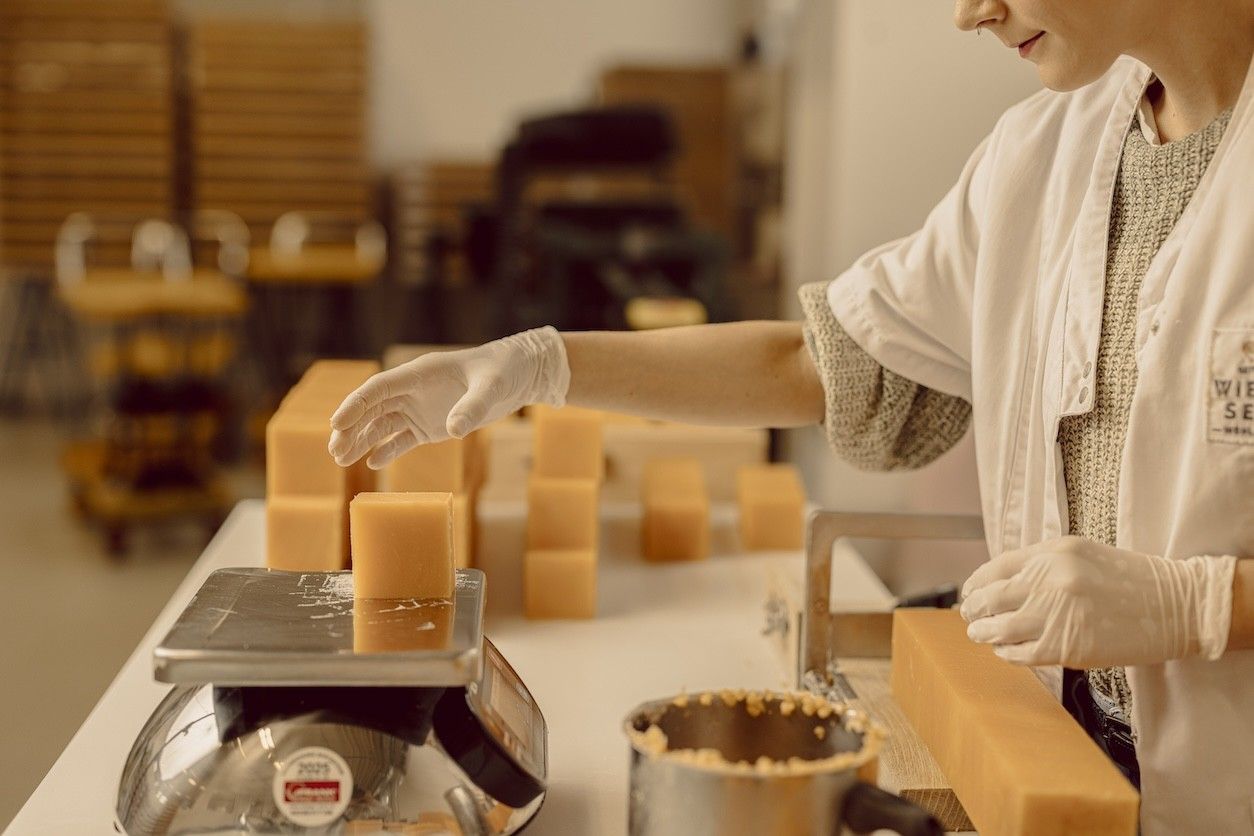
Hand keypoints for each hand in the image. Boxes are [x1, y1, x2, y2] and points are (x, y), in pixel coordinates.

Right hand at [327, 327, 569, 468]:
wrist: (519, 374)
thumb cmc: (504, 370)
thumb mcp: (492, 386)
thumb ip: (473, 406)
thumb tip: (454, 430)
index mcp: (420, 373)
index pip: (378, 389)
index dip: (355, 405)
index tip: (336, 423)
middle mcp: (413, 390)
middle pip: (372, 409)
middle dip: (351, 428)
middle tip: (334, 451)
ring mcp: (420, 409)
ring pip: (381, 425)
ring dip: (361, 441)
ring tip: (341, 460)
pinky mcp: (430, 426)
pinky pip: (402, 439)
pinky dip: (387, 450)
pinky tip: (372, 463)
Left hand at [960, 536, 1235, 667]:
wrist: (1175, 606)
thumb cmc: (1129, 579)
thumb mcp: (1081, 553)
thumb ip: (1041, 563)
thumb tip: (1001, 581)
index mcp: (1052, 553)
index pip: (994, 568)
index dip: (975, 584)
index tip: (969, 594)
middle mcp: (1048, 580)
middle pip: (989, 598)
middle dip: (973, 609)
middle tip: (969, 616)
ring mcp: (1055, 614)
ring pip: (998, 628)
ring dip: (982, 632)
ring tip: (979, 634)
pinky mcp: (1066, 647)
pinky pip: (1020, 653)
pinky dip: (1006, 652)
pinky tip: (1005, 650)